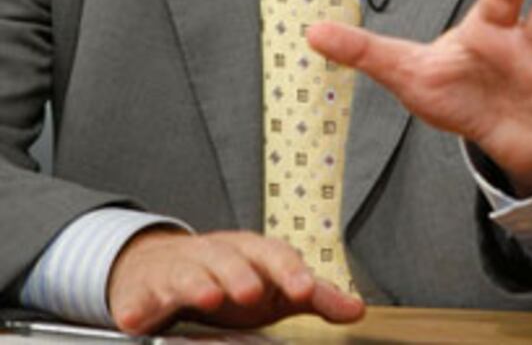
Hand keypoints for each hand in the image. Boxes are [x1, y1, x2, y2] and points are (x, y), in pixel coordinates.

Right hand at [107, 227, 364, 333]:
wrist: (163, 266)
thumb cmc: (228, 278)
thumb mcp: (271, 285)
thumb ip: (311, 295)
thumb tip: (356, 308)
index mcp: (249, 252)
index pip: (271, 254)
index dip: (288, 269)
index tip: (303, 289)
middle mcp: (215, 255)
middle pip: (229, 258)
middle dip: (240, 273)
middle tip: (254, 292)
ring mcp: (179, 270)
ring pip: (188, 272)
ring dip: (198, 283)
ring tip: (207, 297)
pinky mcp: (146, 291)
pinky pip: (141, 297)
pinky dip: (139, 305)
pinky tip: (137, 318)